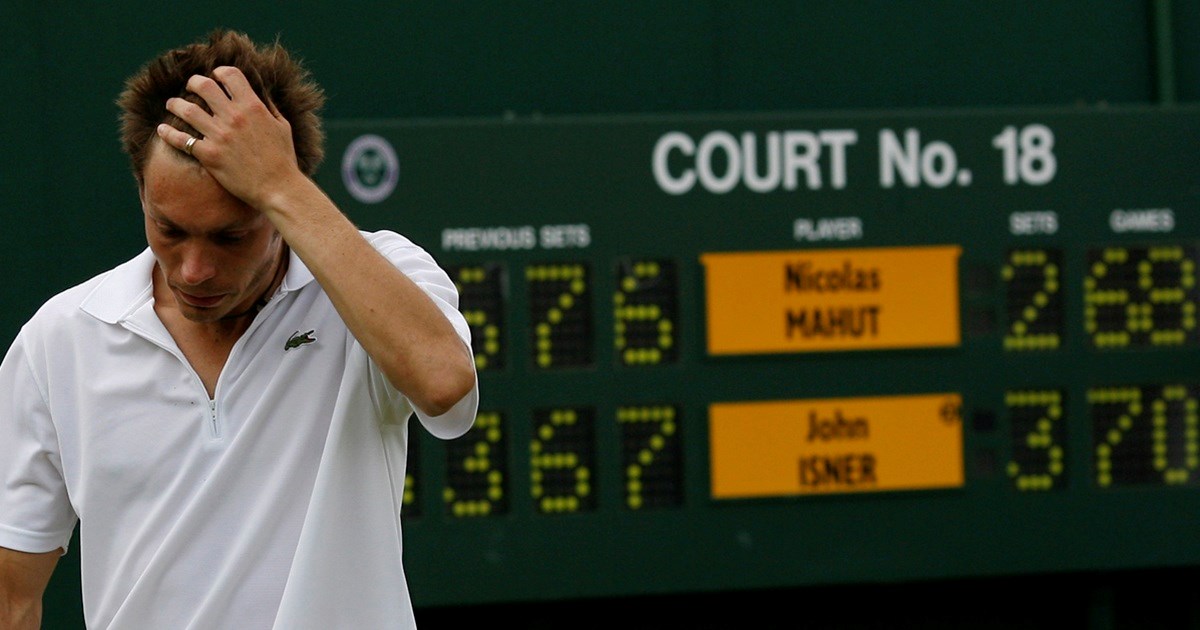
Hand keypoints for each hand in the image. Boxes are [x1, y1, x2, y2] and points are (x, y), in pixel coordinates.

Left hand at [157, 66, 301, 210]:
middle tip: (190, 87)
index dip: (219, 72)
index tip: (215, 77)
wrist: (278, 188)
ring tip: (171, 104)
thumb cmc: (283, 158)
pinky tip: (162, 130)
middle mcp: (234, 117)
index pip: (230, 75)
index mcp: (253, 106)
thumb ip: (267, 106)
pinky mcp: (209, 155)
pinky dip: (168, 133)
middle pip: (203, 86)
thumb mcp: (281, 126)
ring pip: (186, 109)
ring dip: (175, 104)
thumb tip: (257, 92)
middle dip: (193, 82)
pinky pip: (181, 139)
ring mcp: (220, 136)